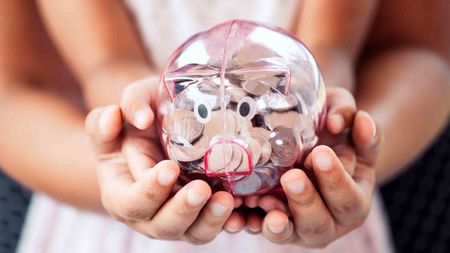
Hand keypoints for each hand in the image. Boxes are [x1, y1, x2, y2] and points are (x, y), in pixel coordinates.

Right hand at [85, 76, 235, 243]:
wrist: (159, 128)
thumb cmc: (138, 120)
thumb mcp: (124, 109)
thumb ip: (118, 111)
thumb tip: (131, 118)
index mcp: (120, 193)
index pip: (130, 202)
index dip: (148, 191)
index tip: (169, 168)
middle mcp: (146, 213)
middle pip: (162, 225)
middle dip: (183, 210)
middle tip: (202, 189)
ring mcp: (175, 217)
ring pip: (192, 232)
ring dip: (210, 220)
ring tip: (226, 200)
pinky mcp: (200, 215)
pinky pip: (214, 225)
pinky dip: (228, 221)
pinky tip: (242, 210)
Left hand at [245, 87, 380, 246]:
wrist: (313, 145)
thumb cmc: (334, 132)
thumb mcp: (344, 117)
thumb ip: (346, 114)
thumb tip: (337, 122)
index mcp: (355, 198)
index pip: (349, 197)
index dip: (336, 179)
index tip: (320, 154)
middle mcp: (332, 220)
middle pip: (320, 222)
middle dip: (305, 199)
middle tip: (291, 176)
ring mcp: (302, 227)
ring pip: (291, 232)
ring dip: (278, 218)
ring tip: (263, 198)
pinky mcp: (278, 226)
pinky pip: (266, 230)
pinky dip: (256, 222)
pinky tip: (247, 208)